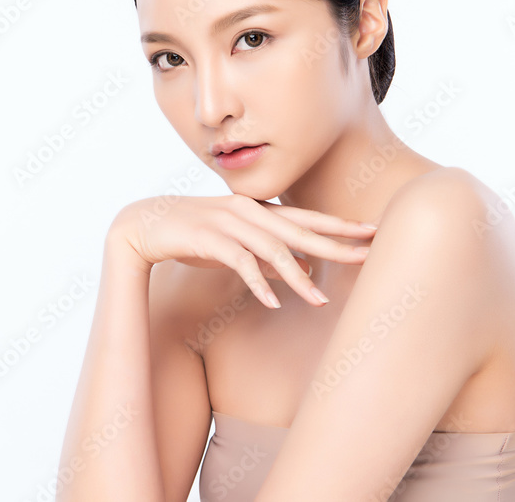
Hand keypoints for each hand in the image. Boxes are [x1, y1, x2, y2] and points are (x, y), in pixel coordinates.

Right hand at [110, 195, 376, 307]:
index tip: (371, 232)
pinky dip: (257, 283)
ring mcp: (229, 223)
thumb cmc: (192, 236)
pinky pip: (239, 262)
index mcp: (258, 212)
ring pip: (272, 249)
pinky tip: (273, 302)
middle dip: (335, 243)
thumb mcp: (236, 246)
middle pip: (300, 230)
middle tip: (367, 253)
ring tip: (319, 301)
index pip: (307, 219)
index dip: (339, 226)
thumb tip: (301, 272)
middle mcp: (249, 212)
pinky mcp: (208, 239)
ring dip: (297, 277)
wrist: (143, 224)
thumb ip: (267, 257)